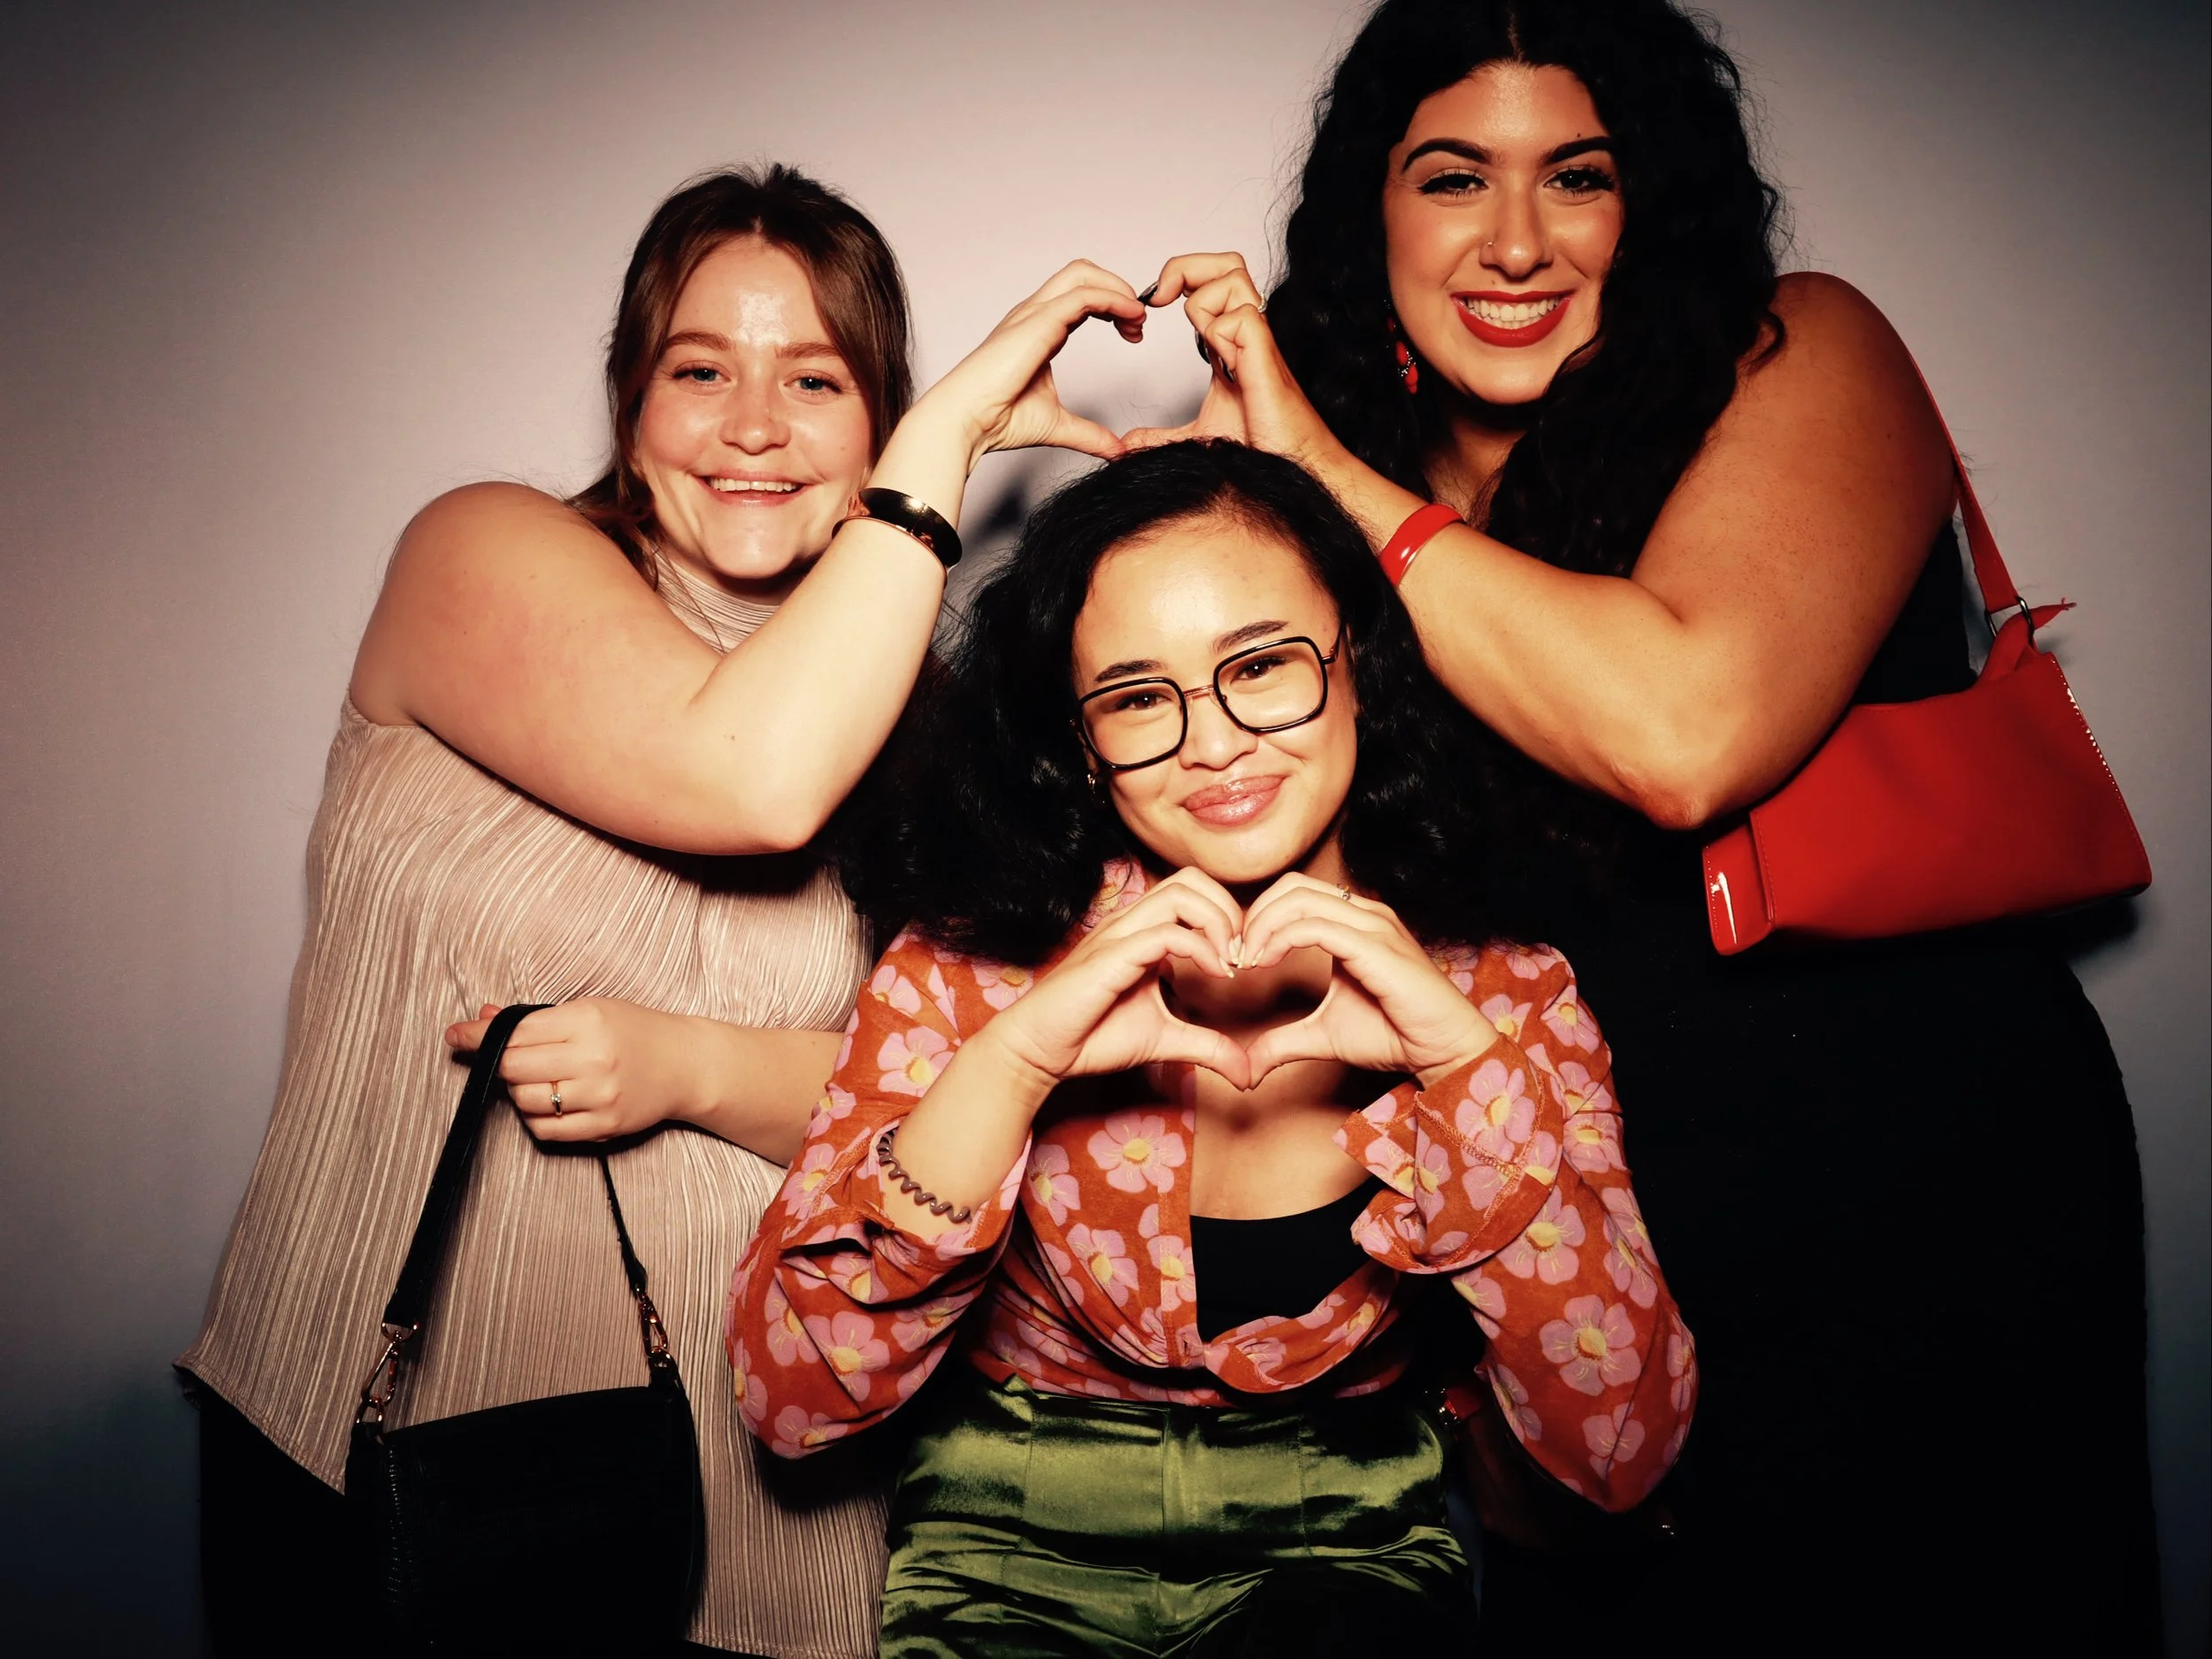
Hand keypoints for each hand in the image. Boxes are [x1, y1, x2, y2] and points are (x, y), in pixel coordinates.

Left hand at [444, 997, 709, 1142]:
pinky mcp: (605, 1126)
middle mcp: (593, 1058)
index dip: (479, 1036)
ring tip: (539, 1079)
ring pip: (526, 1101)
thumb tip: (484, 1018)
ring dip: (520, 1091)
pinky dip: (536, 1118)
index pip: (517, 1031)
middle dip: (499, 1065)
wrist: (685, 1064)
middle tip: (506, 1060)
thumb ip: (537, 1018)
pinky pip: (547, 1130)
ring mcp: (600, 1095)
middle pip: (514, 1068)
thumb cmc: (635, 1031)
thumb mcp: (590, 1009)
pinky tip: (550, 1102)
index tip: (456, 1036)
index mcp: (588, 1021)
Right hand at [914, 260, 1148, 466]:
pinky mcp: (1038, 322)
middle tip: (1139, 321)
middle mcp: (1035, 314)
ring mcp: (1034, 314)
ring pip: (1083, 274)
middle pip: (1082, 273)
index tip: (1133, 332)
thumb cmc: (995, 419)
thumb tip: (1116, 450)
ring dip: (1118, 289)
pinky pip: (1084, 296)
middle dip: (1118, 288)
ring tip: (1138, 317)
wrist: (966, 420)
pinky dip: (1113, 300)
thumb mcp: (1057, 426)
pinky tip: (1130, 319)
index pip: (1080, 297)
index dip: (1112, 306)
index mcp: (1038, 330)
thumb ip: (1089, 434)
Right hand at [983, 868, 1254, 1094]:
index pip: (1193, 892)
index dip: (1228, 917)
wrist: (1040, 1050)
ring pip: (1182, 893)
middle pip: (1192, 879)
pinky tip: (1217, 975)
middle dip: (1229, 911)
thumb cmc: (1092, 1037)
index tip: (1241, 963)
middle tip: (1241, 956)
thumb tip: (1247, 1073)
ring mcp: (1119, 934)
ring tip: (1230, 963)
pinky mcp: (1111, 956)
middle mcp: (1130, 922)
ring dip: (1219, 922)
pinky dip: (1201, 948)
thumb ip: (1208, 1046)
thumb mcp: (1165, 1039)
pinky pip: (1166, 933)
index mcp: (1141, 931)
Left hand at [1119, 252, 1340, 466]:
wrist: (1296, 470)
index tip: (1151, 306)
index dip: (1180, 279)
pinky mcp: (1264, 356)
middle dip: (1187, 267)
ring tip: (1191, 332)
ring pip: (1233, 275)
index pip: (1211, 281)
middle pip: (1226, 263)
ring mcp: (1256, 341)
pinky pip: (1240, 315)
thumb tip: (1132, 443)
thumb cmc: (1263, 450)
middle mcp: (1246, 333)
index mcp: (1231, 342)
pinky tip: (1218, 363)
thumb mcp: (1197, 438)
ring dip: (1201, 294)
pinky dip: (1217, 329)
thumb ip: (1162, 437)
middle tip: (1160, 298)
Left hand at [1236, 874, 1498, 1088]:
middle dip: (1254, 916)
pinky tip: (1264, 963)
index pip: (1294, 894)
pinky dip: (1280, 940)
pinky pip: (1315, 927)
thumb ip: (1282, 1042)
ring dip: (1261, 927)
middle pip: (1292, 887)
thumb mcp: (1323, 1036)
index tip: (1237, 957)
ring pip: (1299, 901)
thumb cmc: (1393, 1035)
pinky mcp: (1376, 946)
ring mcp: (1373, 926)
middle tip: (1234, 955)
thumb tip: (1245, 1068)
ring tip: (1246, 961)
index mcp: (1354, 923)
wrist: (1442, 1049)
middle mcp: (1364, 914)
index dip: (1258, 918)